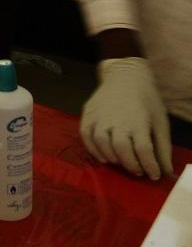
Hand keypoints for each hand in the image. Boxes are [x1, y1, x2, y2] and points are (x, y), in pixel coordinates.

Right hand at [81, 57, 172, 179]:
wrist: (125, 76)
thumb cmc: (146, 99)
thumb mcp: (160, 121)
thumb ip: (163, 146)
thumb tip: (166, 170)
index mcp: (138, 121)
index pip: (143, 150)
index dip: (149, 167)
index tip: (154, 175)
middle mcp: (117, 120)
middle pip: (122, 149)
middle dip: (131, 165)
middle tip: (138, 171)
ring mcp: (100, 116)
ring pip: (102, 144)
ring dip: (112, 159)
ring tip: (121, 163)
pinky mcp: (88, 114)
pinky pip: (86, 135)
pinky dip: (92, 149)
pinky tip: (103, 157)